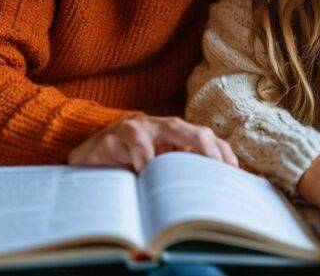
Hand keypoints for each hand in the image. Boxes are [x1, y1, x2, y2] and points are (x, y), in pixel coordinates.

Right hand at [69, 114, 238, 171]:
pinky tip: (146, 170)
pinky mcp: (116, 136)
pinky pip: (135, 142)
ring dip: (185, 149)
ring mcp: (138, 128)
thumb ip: (178, 171)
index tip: (235, 174)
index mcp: (174, 135)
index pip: (208, 139)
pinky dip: (144, 156)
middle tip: (220, 170)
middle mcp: (160, 126)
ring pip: (170, 128)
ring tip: (194, 172)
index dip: (224, 154)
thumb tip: (210, 191)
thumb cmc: (125, 165)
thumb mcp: (155, 169)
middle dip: (212, 149)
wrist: (84, 158)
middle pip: (196, 131)